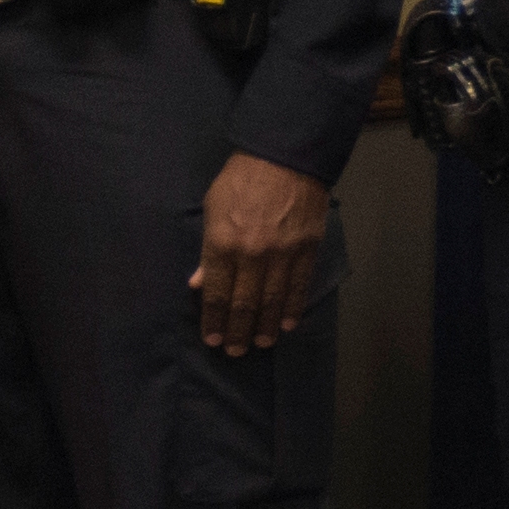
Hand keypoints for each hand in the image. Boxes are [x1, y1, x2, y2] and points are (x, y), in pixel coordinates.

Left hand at [190, 152, 329, 355]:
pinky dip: (293, 308)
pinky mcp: (308, 248)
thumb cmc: (241, 180)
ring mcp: (283, 253)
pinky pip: (299, 285)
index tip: (213, 339)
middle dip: (238, 331)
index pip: (218, 294)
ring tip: (260, 343)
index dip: (214, 320)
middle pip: (244, 304)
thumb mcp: (212, 209)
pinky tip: (287, 324)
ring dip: (265, 326)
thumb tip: (201, 284)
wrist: (286, 156)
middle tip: (236, 351)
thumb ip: (208, 249)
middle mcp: (252, 254)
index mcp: (223, 244)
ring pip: (273, 300)